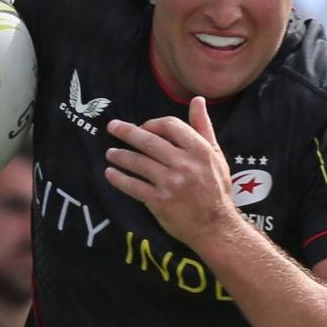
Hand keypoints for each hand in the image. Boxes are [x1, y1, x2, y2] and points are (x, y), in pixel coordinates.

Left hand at [105, 97, 237, 245]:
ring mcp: (171, 183)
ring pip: (138, 163)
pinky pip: (133, 186)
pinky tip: (111, 173)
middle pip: (148, 141)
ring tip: (110, 153)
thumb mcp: (216, 156)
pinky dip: (119, 179)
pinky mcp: (160, 201)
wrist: (216, 226)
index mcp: (199, 150)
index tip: (142, 127)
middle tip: (112, 127)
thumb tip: (197, 100)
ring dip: (120, 156)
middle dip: (126, 132)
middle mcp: (185, 164)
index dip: (152, 123)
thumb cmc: (216, 189)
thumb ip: (203, 127)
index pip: (170, 125)